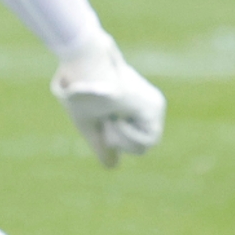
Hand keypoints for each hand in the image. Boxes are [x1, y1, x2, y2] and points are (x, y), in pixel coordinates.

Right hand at [51, 33, 165, 168]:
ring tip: (111, 119)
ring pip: (143, 146)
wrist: (84, 68)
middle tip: (105, 121)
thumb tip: (112, 166)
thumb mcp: (89, 124)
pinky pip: (148, 140)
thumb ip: (101, 144)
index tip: (101, 122)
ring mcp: (152, 106)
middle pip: (136, 146)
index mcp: (127, 107)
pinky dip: (128, 135)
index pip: (127, 140)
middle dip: (116, 140)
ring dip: (120, 138)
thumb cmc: (79, 90)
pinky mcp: (155, 107)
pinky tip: (119, 118)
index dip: (112, 140)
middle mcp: (144, 107)